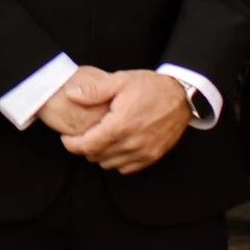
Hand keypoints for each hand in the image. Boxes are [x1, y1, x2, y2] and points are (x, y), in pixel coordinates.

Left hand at [50, 65, 192, 172]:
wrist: (182, 96)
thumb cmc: (151, 87)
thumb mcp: (120, 80)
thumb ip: (94, 90)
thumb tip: (71, 94)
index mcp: (120, 126)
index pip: (87, 146)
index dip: (71, 144)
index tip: (67, 137)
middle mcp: (132, 144)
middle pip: (96, 156)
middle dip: (85, 147)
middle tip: (83, 134)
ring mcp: (143, 153)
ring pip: (110, 164)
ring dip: (101, 154)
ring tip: (99, 138)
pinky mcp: (152, 157)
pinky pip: (126, 168)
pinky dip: (117, 160)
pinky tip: (116, 145)